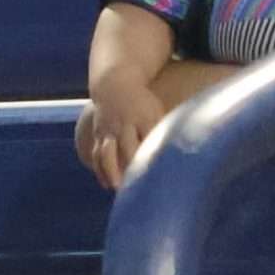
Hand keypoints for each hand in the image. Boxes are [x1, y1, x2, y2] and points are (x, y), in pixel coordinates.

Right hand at [79, 74, 173, 189]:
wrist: (113, 86)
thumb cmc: (142, 102)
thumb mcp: (155, 112)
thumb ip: (163, 131)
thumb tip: (178, 153)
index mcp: (143, 120)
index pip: (148, 142)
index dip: (151, 159)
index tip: (157, 177)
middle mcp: (124, 126)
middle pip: (126, 150)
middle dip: (130, 169)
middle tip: (137, 189)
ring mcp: (108, 131)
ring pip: (107, 154)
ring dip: (111, 172)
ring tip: (117, 188)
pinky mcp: (98, 135)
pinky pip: (96, 154)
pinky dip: (100, 170)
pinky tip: (106, 183)